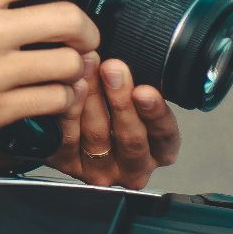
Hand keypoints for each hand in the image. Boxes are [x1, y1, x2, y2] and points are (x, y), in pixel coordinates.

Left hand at [43, 53, 181, 189]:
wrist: (76, 128)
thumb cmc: (115, 106)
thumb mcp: (136, 97)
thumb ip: (139, 87)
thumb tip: (130, 63)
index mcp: (159, 152)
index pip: (165, 135)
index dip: (155, 113)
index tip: (144, 90)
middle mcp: (133, 168)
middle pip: (131, 138)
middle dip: (121, 100)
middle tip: (112, 69)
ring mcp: (100, 170)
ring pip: (97, 135)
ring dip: (92, 97)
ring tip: (87, 68)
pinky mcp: (69, 164)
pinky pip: (67, 138)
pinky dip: (68, 110)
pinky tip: (69, 88)